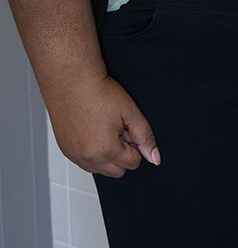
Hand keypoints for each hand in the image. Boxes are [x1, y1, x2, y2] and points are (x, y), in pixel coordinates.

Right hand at [45, 74, 159, 177]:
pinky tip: (94, 133)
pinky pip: (85, 164)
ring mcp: (74, 156)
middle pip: (117, 171)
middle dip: (124, 155)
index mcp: (106, 150)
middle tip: (120, 131)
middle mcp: (88, 158)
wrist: (72, 83)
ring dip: (108, 157)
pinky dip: (93, 154)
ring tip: (106, 131)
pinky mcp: (65, 151)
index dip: (137, 146)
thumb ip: (145, 136)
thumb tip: (155, 157)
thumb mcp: (130, 112)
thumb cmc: (99, 93)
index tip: (131, 131)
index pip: (133, 163)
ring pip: (100, 170)